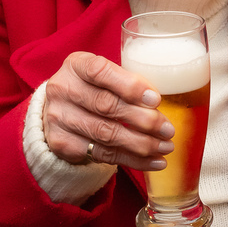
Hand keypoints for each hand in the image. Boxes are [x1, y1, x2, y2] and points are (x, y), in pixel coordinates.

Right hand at [40, 52, 173, 169]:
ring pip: (106, 134)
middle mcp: (62, 89)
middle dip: (143, 120)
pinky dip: (133, 160)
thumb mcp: (105, 76)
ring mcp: (59, 118)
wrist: (60, 112)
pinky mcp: (62, 144)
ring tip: (165, 147)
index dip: (130, 86)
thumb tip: (157, 103)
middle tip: (168, 130)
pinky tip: (154, 161)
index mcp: (76, 65)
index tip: (156, 100)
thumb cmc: (93, 89)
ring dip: (142, 143)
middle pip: (107, 106)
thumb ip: (127, 83)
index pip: (100, 72)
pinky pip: (103, 155)